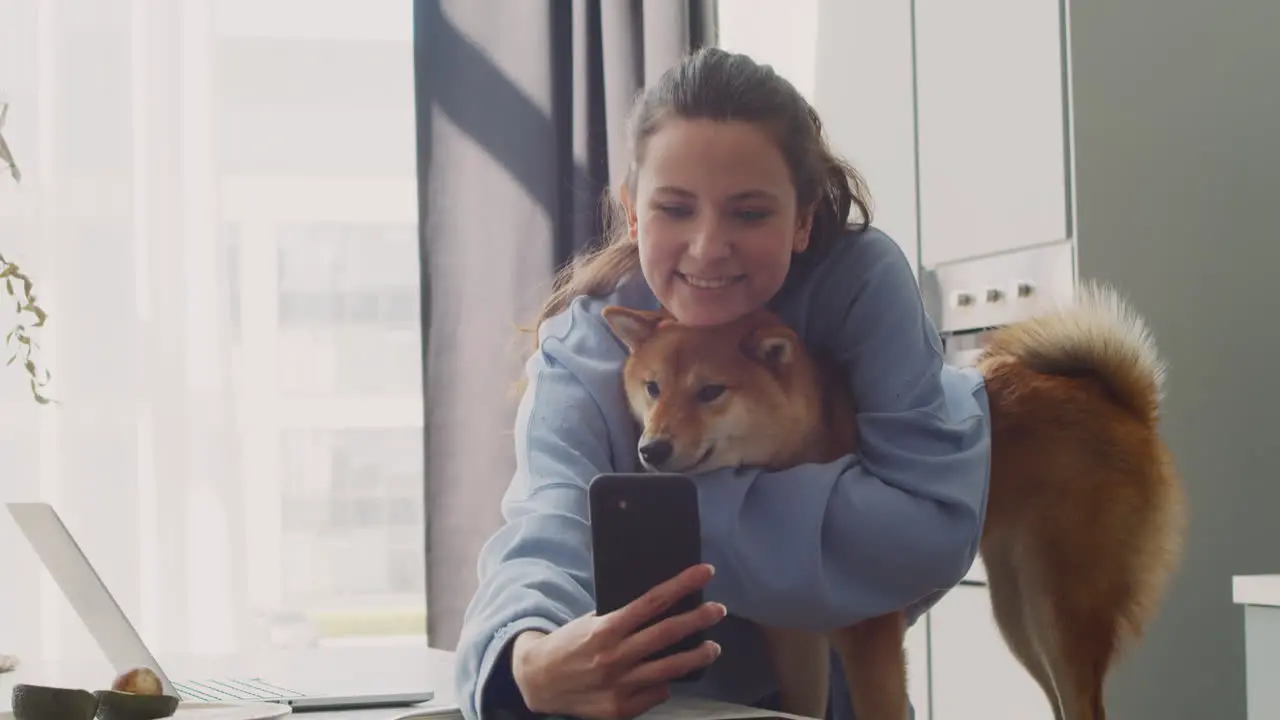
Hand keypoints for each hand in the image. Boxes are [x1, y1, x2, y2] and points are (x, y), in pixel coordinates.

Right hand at [511, 563, 725, 719]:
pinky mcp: (621, 708)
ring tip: (712, 647)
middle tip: (719, 609)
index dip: (682, 585)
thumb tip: (662, 608)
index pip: (653, 602)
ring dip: (697, 656)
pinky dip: (664, 683)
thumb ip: (623, 619)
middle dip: (699, 619)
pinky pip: (656, 693)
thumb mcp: (592, 622)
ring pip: (671, 669)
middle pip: (668, 634)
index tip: (705, 572)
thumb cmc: (569, 645)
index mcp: (606, 629)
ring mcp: (620, 686)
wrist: (539, 681)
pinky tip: (667, 676)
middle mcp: (615, 657)